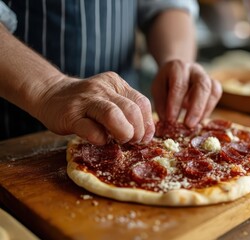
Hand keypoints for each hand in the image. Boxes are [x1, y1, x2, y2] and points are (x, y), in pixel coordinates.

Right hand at [34, 72, 154, 144]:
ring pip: (113, 115)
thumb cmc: (87, 103)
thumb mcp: (110, 99)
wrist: (50, 94)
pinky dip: (100, 139)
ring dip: (123, 133)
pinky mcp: (70, 116)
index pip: (142, 103)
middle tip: (132, 141)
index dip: (147, 124)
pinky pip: (91, 130)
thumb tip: (147, 134)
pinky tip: (99, 139)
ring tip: (121, 141)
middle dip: (137, 131)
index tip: (144, 137)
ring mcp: (85, 101)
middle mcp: (103, 88)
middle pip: (132, 110)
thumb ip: (128, 111)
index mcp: (117, 84)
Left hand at [151, 60, 221, 126]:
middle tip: (188, 124)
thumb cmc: (166, 82)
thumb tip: (167, 120)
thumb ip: (161, 103)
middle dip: (196, 108)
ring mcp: (206, 76)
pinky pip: (216, 94)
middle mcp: (194, 69)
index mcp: (178, 67)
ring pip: (213, 89)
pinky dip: (209, 108)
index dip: (175, 103)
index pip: (179, 85)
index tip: (170, 120)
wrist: (176, 71)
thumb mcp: (158, 89)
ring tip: (195, 124)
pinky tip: (200, 118)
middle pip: (202, 85)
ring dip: (205, 109)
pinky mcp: (213, 83)